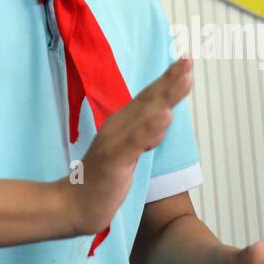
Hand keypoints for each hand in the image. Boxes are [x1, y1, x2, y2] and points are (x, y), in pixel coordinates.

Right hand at [57, 54, 193, 238]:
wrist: (75, 204)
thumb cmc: (102, 178)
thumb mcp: (127, 150)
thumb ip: (143, 132)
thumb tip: (162, 115)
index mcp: (123, 124)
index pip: (148, 98)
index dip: (167, 79)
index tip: (185, 61)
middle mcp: (119, 126)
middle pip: (148, 99)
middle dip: (170, 79)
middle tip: (188, 60)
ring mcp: (116, 141)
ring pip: (145, 115)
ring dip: (165, 96)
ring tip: (184, 79)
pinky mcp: (115, 159)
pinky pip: (135, 141)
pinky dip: (150, 128)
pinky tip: (164, 116)